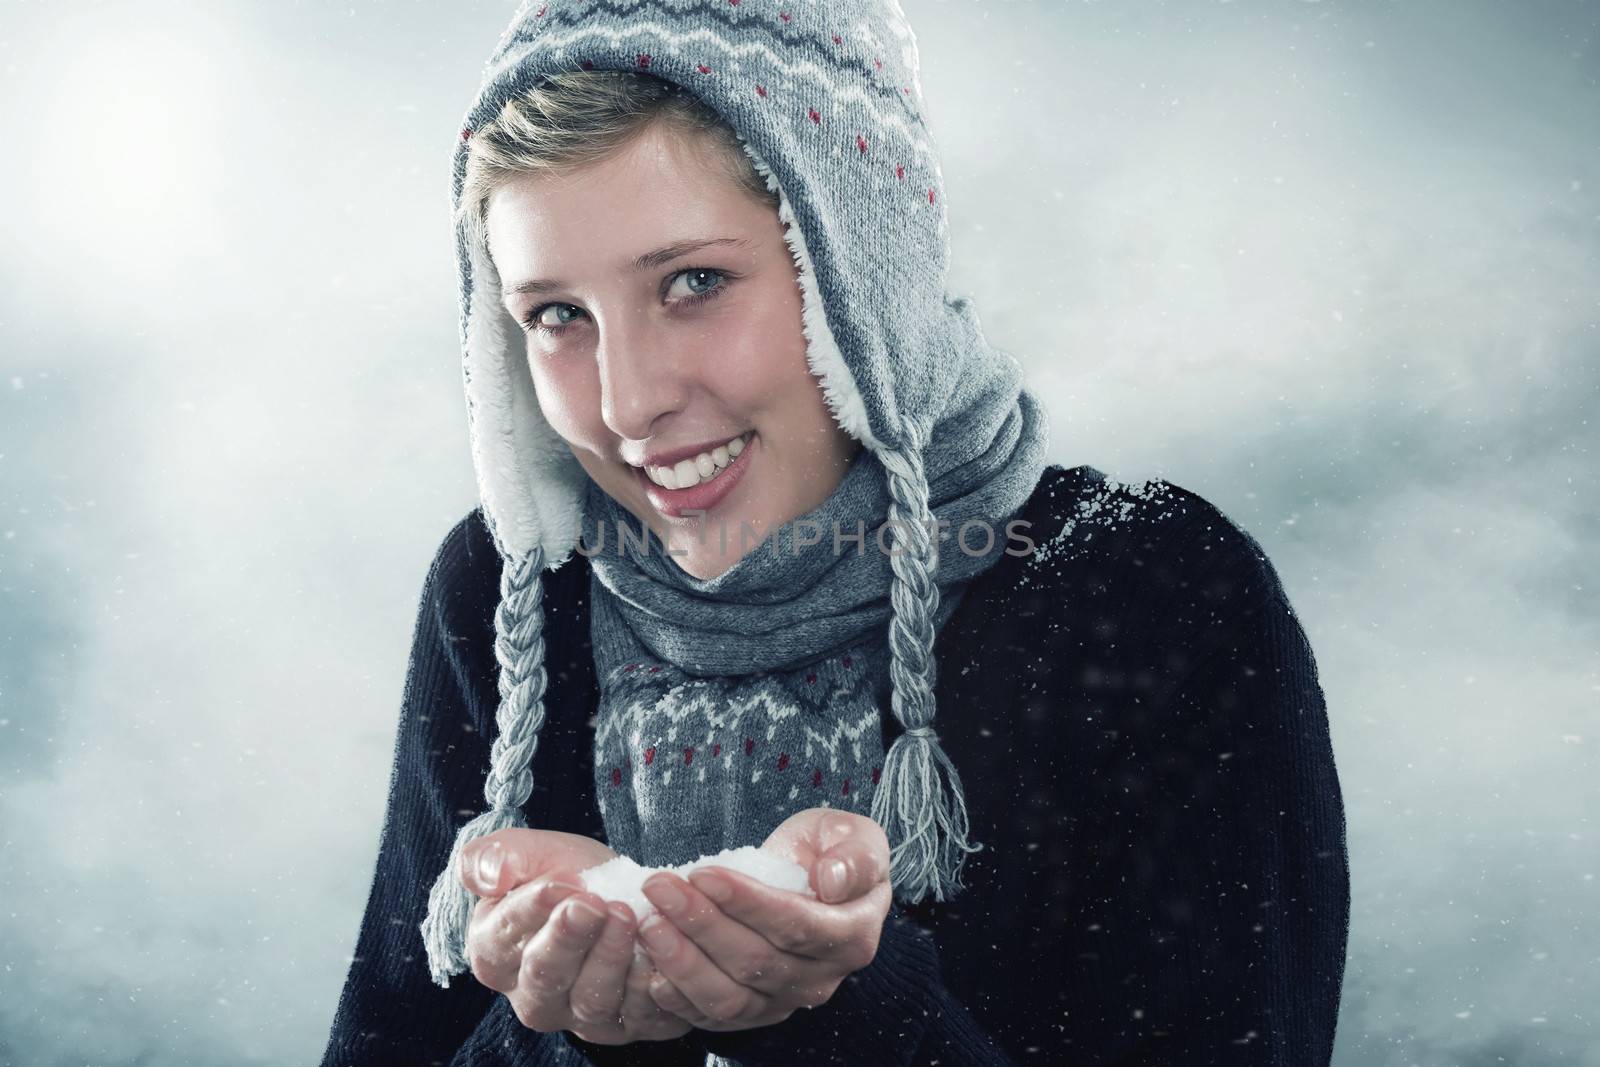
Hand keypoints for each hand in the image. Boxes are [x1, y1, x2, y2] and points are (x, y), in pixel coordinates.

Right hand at [459, 829, 693, 1044]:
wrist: (621, 890)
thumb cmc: (566, 872)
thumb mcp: (528, 851)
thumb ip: (492, 857)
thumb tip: (490, 876)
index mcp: (494, 953)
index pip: (503, 937)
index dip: (532, 909)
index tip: (562, 883)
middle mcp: (531, 997)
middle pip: (544, 977)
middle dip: (570, 939)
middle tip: (594, 904)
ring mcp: (578, 1016)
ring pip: (591, 1001)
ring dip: (610, 958)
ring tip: (627, 915)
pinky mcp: (624, 1024)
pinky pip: (637, 1014)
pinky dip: (648, 985)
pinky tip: (656, 951)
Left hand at [634, 808, 891, 1031]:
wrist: (815, 879)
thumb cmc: (831, 851)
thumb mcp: (853, 836)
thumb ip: (854, 856)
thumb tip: (830, 882)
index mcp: (853, 935)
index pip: (796, 925)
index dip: (747, 902)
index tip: (703, 872)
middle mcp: (823, 979)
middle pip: (756, 962)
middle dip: (701, 923)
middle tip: (659, 887)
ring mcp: (786, 1002)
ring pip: (731, 997)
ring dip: (683, 962)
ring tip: (649, 923)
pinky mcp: (753, 1012)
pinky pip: (713, 1017)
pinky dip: (680, 999)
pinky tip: (650, 970)